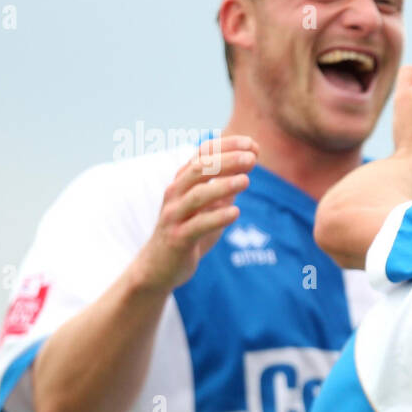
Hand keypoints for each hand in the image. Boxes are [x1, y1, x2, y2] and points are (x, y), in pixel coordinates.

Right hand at [133, 137, 256, 292]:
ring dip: (222, 186)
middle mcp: (175, 194)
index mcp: (183, 183)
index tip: (253, 144)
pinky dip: (216, 217)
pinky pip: (196, 226)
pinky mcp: (177, 239)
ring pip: (197, 196)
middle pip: (199, 170)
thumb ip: (223, 190)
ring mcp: (174, 216)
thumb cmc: (187, 233)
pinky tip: (235, 212)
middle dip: (226, 161)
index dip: (226, 146)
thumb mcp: (208, 208)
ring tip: (246, 181)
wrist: (159, 267)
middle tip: (252, 158)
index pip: (202, 155)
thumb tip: (246, 169)